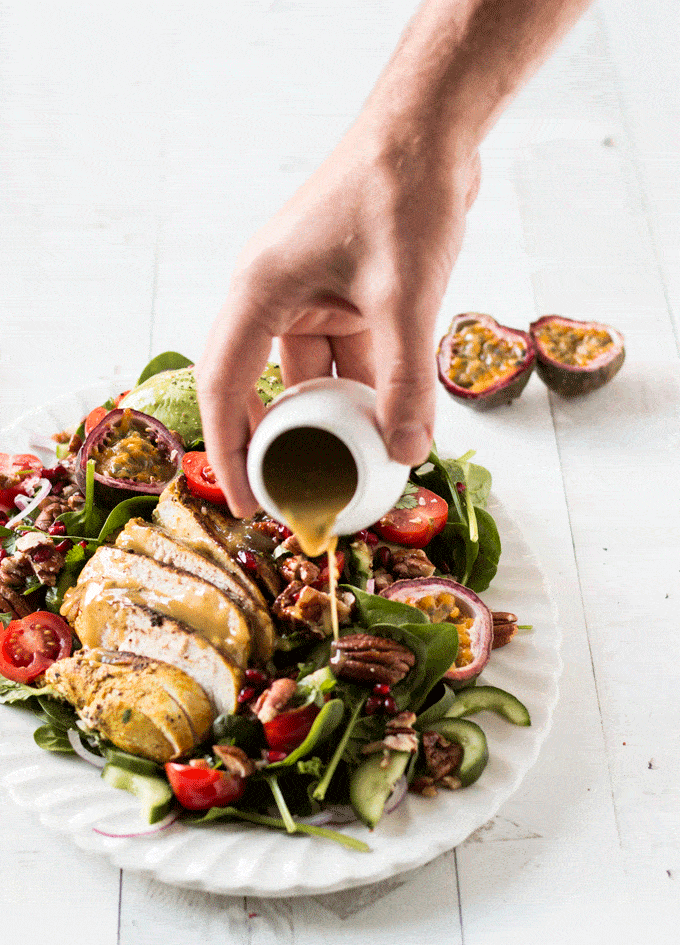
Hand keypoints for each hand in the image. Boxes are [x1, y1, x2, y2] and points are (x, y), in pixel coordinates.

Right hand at [196, 117, 480, 516]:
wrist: (429, 130)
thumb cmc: (401, 191)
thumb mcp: (404, 296)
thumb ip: (405, 380)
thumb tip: (407, 452)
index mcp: (259, 291)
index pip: (224, 386)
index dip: (230, 452)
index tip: (247, 502)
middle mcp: (274, 295)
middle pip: (258, 385)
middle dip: (278, 442)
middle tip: (295, 493)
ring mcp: (309, 294)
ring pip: (310, 375)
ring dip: (331, 417)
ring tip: (350, 467)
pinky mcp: (343, 292)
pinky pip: (344, 355)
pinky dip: (363, 387)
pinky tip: (388, 420)